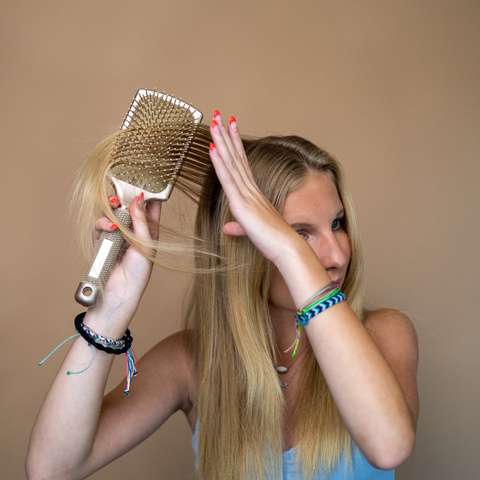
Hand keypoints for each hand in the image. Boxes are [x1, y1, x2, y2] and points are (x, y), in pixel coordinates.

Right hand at [87, 194, 161, 328]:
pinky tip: (109, 226)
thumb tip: (138, 199)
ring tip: (114, 206)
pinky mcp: (101, 241)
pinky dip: (102, 223)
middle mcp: (132, 232)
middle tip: (125, 189)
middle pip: (128, 208)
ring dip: (112, 208)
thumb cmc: (138, 274)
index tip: (149, 181)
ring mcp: (116, 236)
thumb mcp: (146, 246)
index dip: (149, 196)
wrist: (119, 294)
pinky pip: (99, 225)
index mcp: (149, 233)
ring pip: (111, 214)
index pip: (149, 210)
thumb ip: (141, 222)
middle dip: (125, 197)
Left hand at [209, 112, 303, 264]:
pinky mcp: (241, 204)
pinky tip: (212, 147)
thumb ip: (238, 227)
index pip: (242, 164)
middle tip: (220, 114)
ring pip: (231, 162)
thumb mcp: (251, 231)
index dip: (235, 144)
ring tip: (215, 121)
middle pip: (236, 157)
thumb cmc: (274, 242)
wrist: (287, 248)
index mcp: (254, 194)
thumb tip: (227, 229)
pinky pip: (228, 178)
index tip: (230, 127)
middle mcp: (250, 190)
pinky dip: (220, 161)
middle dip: (227, 134)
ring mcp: (246, 194)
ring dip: (222, 140)